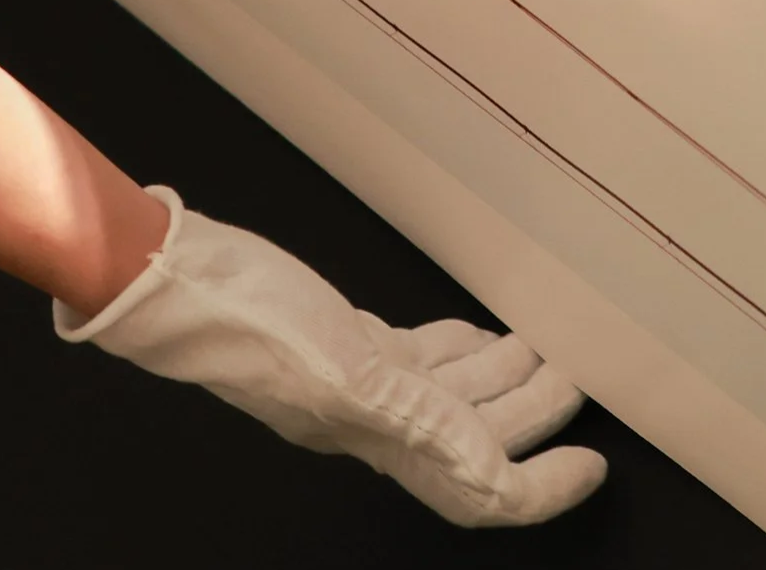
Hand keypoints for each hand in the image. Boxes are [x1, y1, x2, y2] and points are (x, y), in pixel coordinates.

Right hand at [57, 191, 607, 526]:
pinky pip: (417, 363)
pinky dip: (457, 353)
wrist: (170, 277)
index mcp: (376, 433)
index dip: (543, 489)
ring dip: (503, 382)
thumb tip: (482, 464)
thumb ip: (406, 411)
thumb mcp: (337, 363)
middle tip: (581, 378)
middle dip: (534, 420)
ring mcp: (355, 382)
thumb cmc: (243, 313)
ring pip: (451, 400)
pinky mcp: (339, 340)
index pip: (480, 489)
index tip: (594, 466)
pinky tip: (477, 332)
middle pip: (477, 441)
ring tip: (545, 350)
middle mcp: (372, 418)